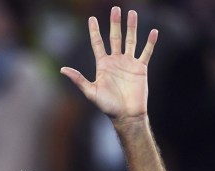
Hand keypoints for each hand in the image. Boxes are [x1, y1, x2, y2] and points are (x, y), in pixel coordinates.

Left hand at [61, 7, 157, 122]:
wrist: (126, 115)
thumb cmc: (107, 106)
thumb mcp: (90, 92)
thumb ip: (78, 79)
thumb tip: (62, 69)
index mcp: (103, 65)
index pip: (97, 43)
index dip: (94, 31)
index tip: (92, 18)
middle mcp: (115, 61)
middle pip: (115, 37)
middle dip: (115, 23)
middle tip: (115, 9)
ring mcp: (128, 63)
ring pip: (130, 40)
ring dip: (131, 27)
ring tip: (132, 13)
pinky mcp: (140, 68)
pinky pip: (146, 52)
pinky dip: (149, 42)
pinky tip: (152, 31)